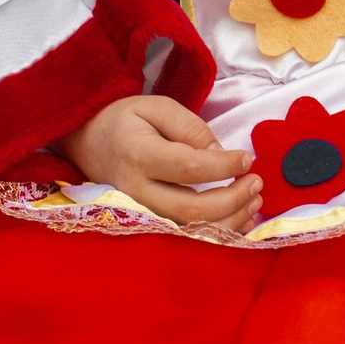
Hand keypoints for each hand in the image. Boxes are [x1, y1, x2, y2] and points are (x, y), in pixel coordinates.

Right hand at [55, 96, 259, 230]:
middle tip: (257, 182)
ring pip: (190, 229)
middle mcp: (137, 191)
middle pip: (192, 209)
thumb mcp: (155, 107)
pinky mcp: (147, 223)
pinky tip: (239, 218)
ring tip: (254, 199)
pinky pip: (185, 236)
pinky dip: (217, 231)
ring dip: (230, 219)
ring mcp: (140, 213)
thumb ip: (190, 127)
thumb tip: (220, 153)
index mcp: (139, 156)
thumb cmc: (125, 122)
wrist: (87, 142)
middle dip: (232, 200)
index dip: (224, 167)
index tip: (247, 159)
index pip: (189, 168)